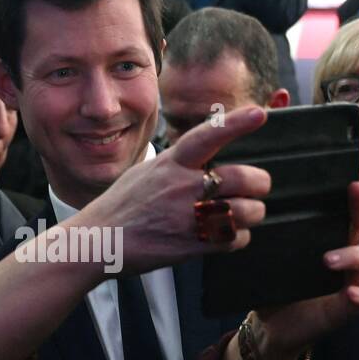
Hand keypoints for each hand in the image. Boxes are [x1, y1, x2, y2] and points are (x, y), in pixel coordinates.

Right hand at [73, 106, 269, 274]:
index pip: (208, 135)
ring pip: (247, 211)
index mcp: (172, 163)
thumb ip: (179, 162)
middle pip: (244, 178)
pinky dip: (238, 237)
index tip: (258, 114)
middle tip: (258, 189)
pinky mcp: (193, 245)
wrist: (99, 240)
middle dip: (259, 184)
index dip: (236, 123)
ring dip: (253, 213)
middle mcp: (183, 186)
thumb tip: (209, 154)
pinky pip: (235, 239)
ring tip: (245, 214)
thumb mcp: (148, 171)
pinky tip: (227, 234)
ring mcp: (189, 217)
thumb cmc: (123, 204)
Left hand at [253, 169, 358, 359]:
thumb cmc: (277, 285)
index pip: (354, 212)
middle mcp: (346, 256)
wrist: (271, 326)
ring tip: (329, 260)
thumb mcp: (275, 253)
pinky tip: (354, 294)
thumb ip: (277, 231)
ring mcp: (350, 280)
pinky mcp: (348, 306)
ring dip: (354, 256)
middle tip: (354, 190)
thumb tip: (259, 200)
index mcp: (331, 239)